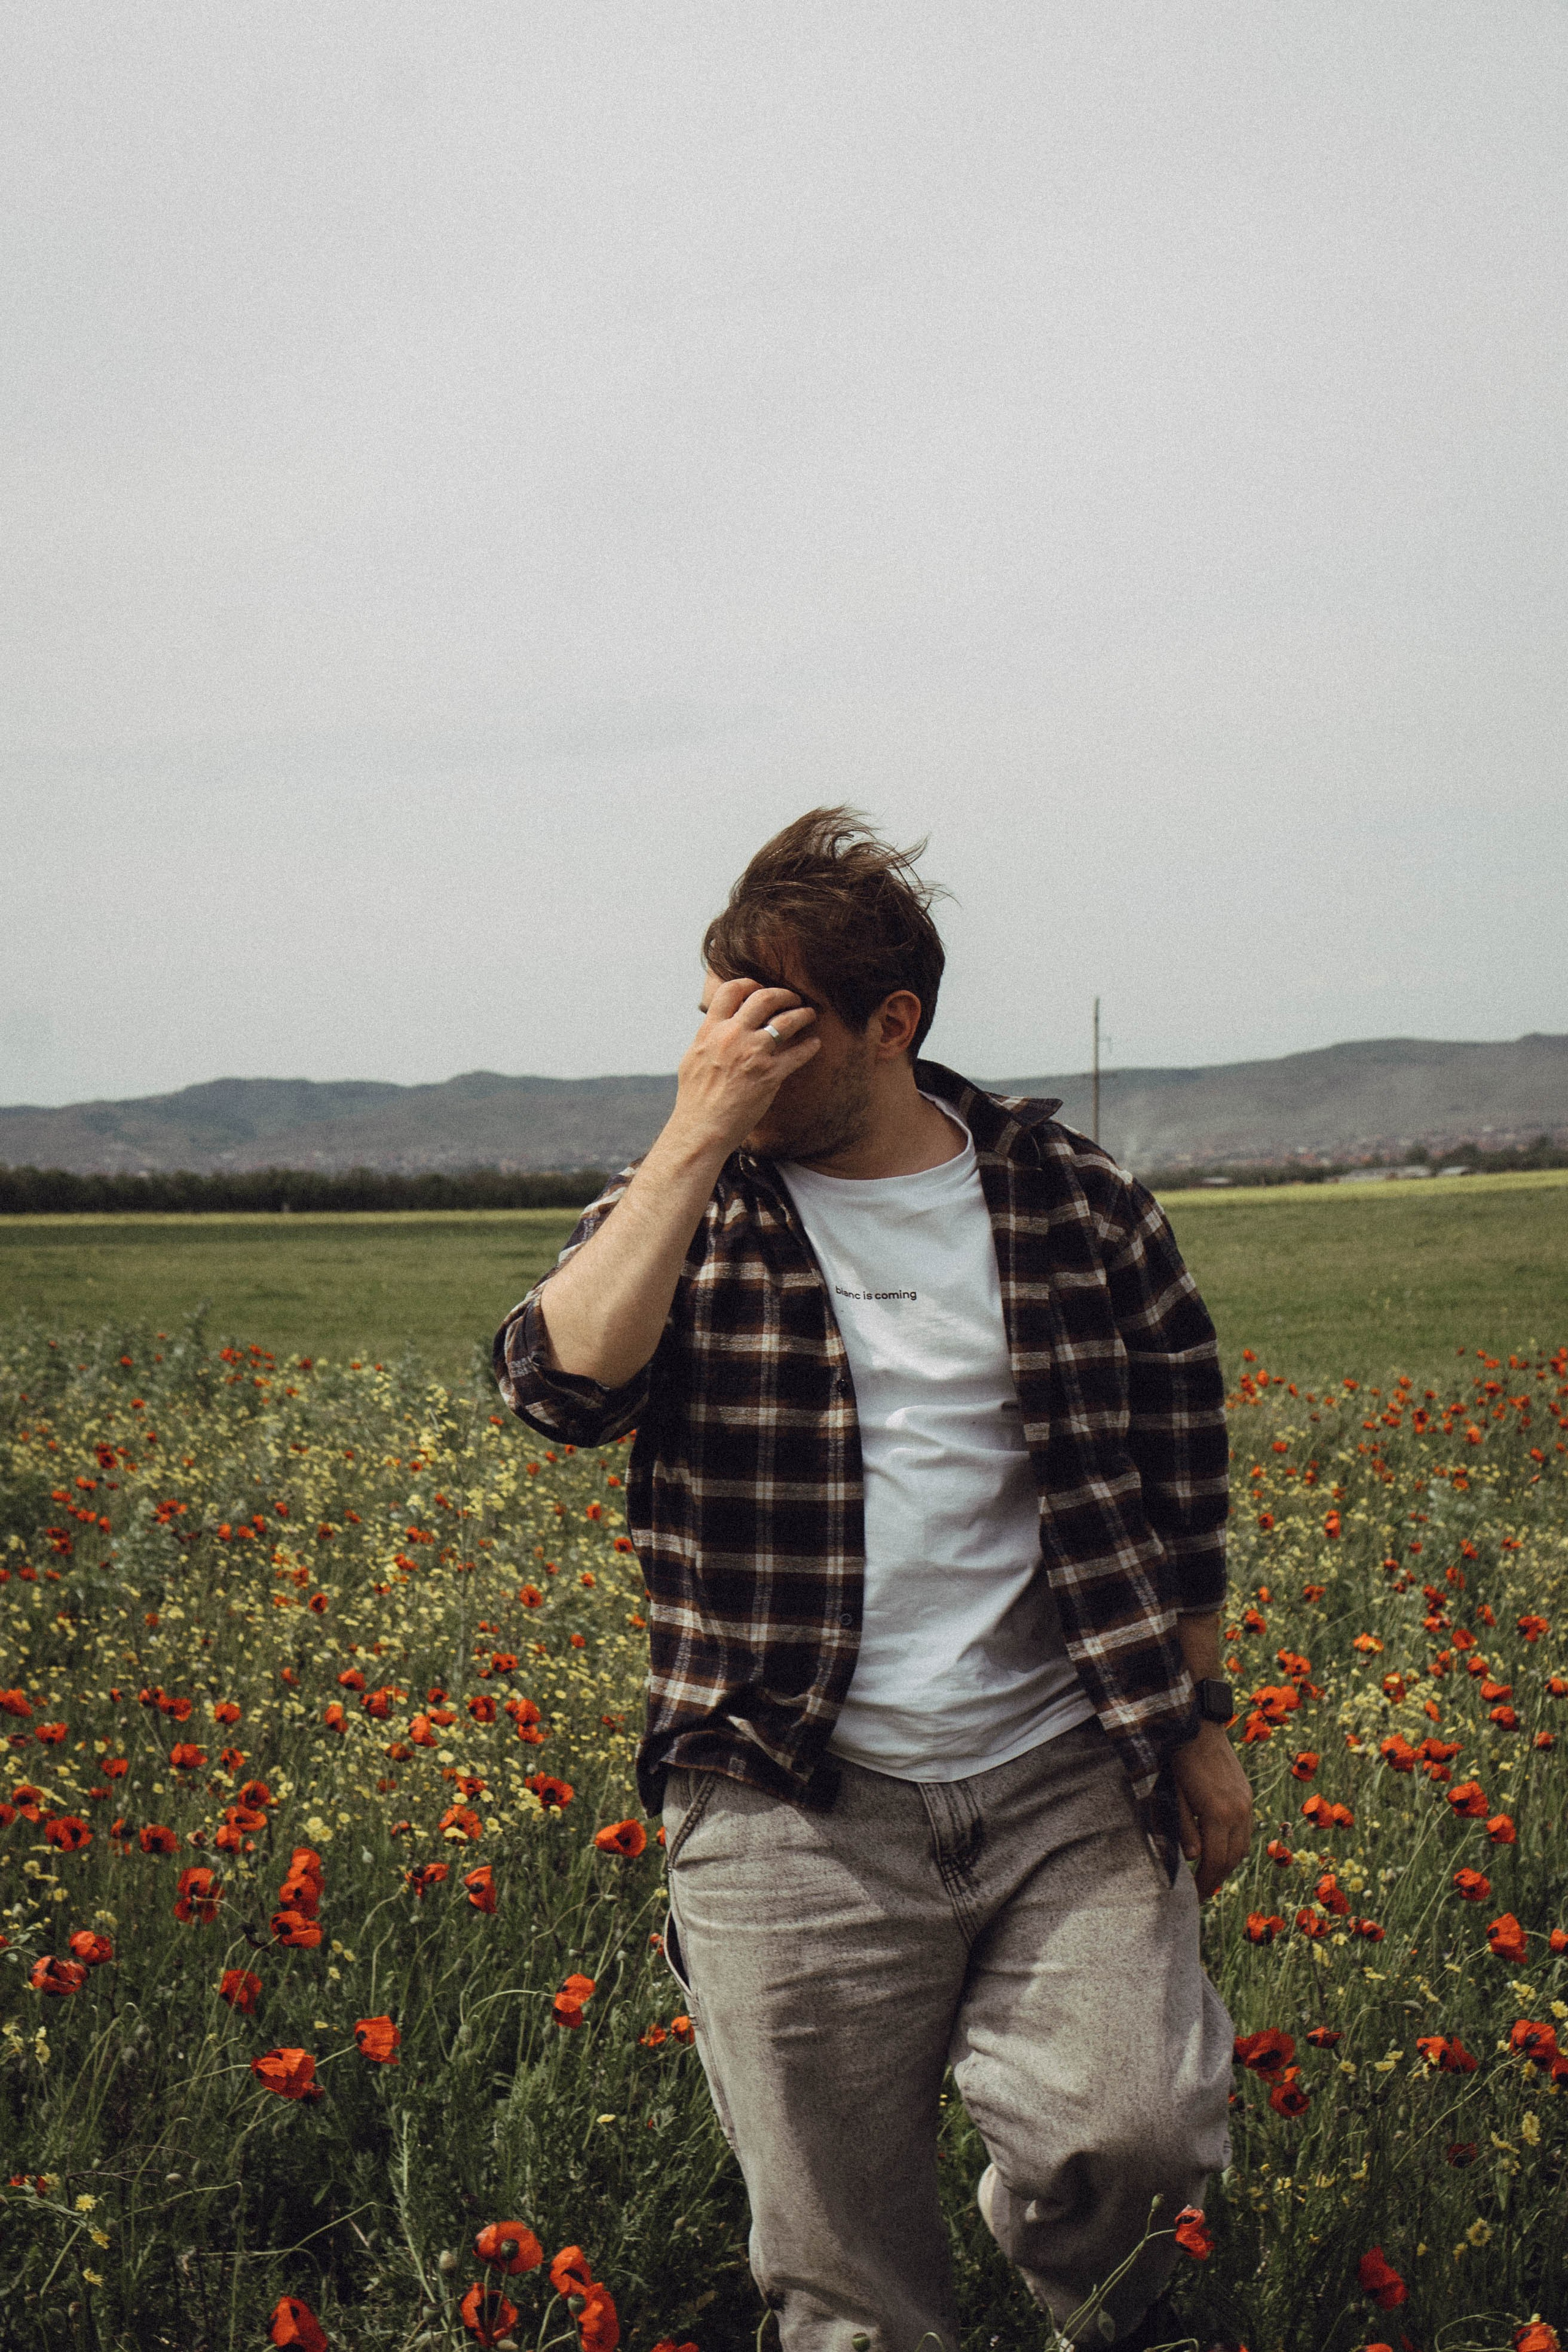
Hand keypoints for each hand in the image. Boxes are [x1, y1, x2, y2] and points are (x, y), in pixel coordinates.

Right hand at [668, 978, 819, 1160]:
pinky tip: (815, 1044)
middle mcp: (732, 1036)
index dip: (750, 983)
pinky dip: (810, 1047)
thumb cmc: (695, 1100)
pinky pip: (798, 1053)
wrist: (702, 1129)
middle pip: (764, 997)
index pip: (731, 990)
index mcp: (711, 1031)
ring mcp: (753, 1054)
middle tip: (794, 998)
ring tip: (809, 1014)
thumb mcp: (693, 1059)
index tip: (761, 987)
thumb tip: (716, 1026)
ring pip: (786, 1020)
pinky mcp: (770, 1075)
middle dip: (784, 994)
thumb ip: (708, 1038)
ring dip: (802, 1014)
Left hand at [1171, 1722, 1253, 1898]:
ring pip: (1243, 1846)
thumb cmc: (1179, 1761)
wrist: (1200, 1727)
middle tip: (1202, 1892)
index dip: (1205, 1882)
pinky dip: (1235, 1846)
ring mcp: (1246, 1803)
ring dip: (1228, 1864)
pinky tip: (1222, 1849)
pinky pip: (1246, 1830)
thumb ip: (1185, 1828)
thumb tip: (1193, 1857)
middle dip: (1216, 1878)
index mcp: (1218, 1813)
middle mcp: (1238, 1811)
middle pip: (1232, 1858)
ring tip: (1211, 1875)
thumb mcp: (1175, 1795)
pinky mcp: (1247, 1795)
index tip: (1194, 1896)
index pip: (1214, 1860)